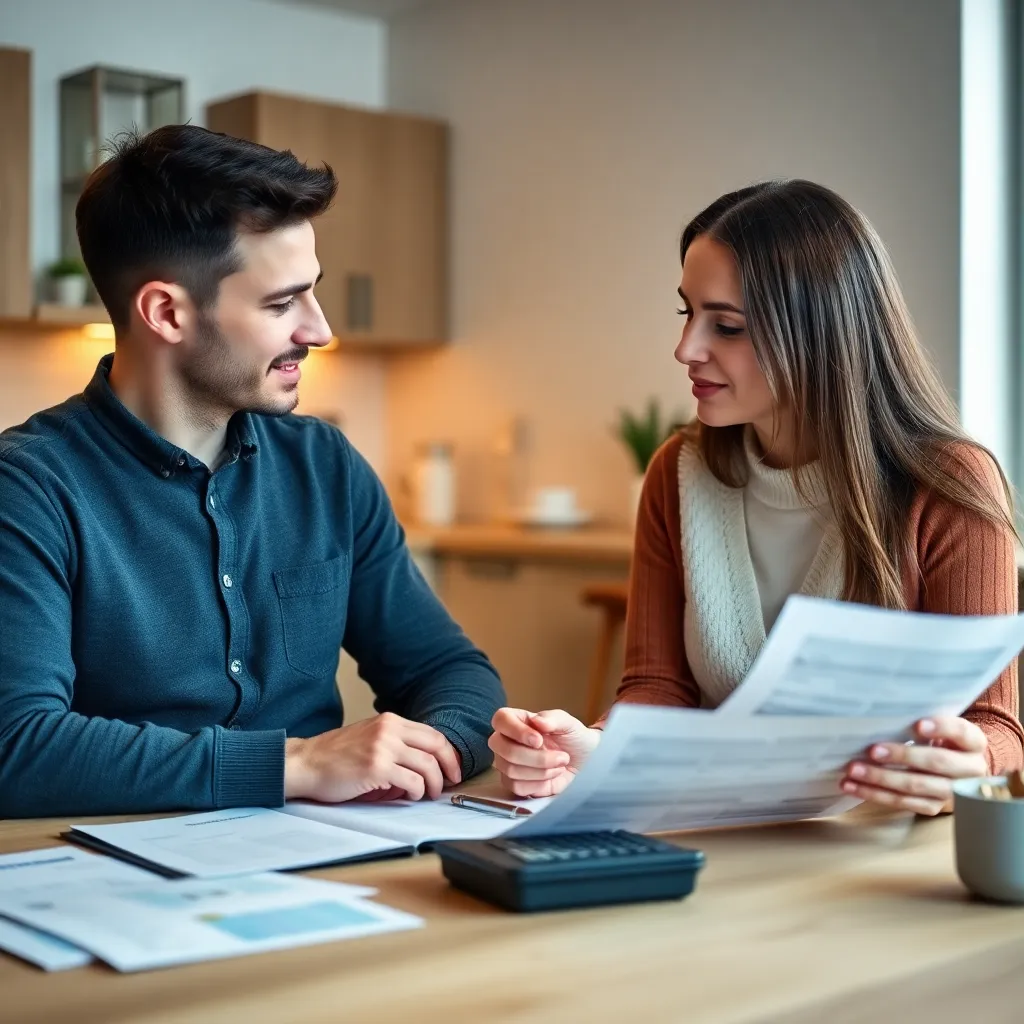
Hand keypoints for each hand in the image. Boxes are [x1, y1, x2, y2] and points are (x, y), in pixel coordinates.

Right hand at [284, 712, 461, 802]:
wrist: (306, 763)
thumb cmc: (335, 756)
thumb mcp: (370, 737)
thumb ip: (396, 743)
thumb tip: (425, 764)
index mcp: (390, 720)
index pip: (432, 733)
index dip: (448, 753)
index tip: (452, 768)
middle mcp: (389, 729)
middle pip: (436, 745)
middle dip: (449, 766)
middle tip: (450, 782)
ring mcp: (383, 747)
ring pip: (427, 765)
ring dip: (433, 784)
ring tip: (428, 794)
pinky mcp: (377, 767)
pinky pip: (412, 782)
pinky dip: (416, 792)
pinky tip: (410, 796)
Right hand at [488, 707, 600, 797]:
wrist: (586, 762)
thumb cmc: (574, 738)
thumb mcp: (568, 724)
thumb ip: (553, 718)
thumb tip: (537, 721)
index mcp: (517, 720)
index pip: (501, 719)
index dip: (516, 730)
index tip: (539, 740)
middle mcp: (507, 741)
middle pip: (503, 749)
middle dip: (534, 757)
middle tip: (561, 756)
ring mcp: (508, 763)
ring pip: (510, 770)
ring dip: (541, 770)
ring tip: (560, 764)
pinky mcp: (515, 783)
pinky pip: (517, 787)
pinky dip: (539, 784)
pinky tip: (552, 776)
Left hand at [840, 717, 988, 815]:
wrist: (957, 771)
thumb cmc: (940, 740)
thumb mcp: (940, 727)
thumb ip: (922, 722)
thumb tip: (884, 713)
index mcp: (973, 743)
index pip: (961, 732)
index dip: (941, 728)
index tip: (918, 725)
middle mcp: (969, 770)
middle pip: (936, 763)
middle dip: (903, 756)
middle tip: (873, 750)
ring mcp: (953, 792)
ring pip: (916, 786)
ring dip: (881, 778)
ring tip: (854, 770)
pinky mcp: (934, 807)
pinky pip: (903, 802)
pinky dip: (875, 794)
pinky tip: (853, 786)